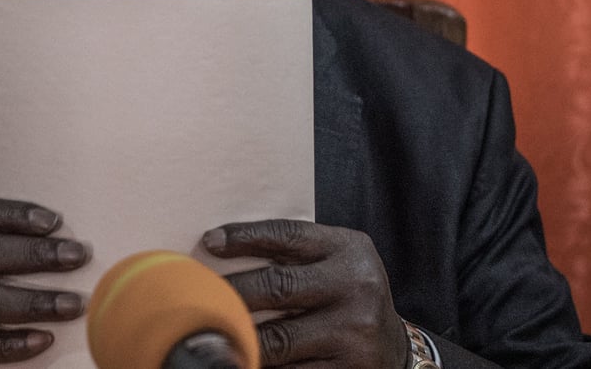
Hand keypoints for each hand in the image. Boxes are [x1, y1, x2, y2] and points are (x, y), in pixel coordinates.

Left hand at [203, 219, 406, 368]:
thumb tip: (221, 249)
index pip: (288, 235)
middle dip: (232, 292)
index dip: (245, 236)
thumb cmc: (347, 295)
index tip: (209, 242)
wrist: (394, 347)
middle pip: (277, 285)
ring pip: (277, 339)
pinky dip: (260, 367)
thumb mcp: (334, 261)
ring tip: (206, 333)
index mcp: (348, 249)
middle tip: (197, 294)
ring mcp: (354, 333)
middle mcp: (356, 286)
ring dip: (237, 337)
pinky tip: (238, 359)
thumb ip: (294, 255)